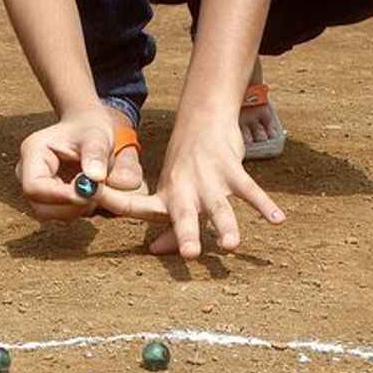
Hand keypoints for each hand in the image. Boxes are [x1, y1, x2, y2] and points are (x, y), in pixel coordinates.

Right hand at [16, 106, 115, 221]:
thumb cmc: (89, 129)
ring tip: (99, 186)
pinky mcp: (50, 201)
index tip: (90, 195)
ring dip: (80, 208)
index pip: (34, 187)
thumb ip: (96, 154)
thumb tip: (96, 177)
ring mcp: (38, 191)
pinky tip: (94, 191)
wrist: (88, 131)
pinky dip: (83, 209)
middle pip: (41, 208)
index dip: (61, 196)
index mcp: (32, 153)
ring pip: (54, 215)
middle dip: (73, 206)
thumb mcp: (96, 135)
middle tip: (100, 192)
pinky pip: (65, 215)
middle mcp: (28, 175)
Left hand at [99, 112, 283, 256]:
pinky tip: (278, 221)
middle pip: (183, 215)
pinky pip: (250, 189)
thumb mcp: (172, 192)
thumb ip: (168, 225)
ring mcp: (208, 178)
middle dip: (186, 234)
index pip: (137, 206)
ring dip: (227, 225)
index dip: (115, 204)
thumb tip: (157, 251)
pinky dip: (265, 205)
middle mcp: (184, 189)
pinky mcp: (231, 168)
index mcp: (165, 196)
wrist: (204, 118)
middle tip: (191, 255)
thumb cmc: (186, 164)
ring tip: (233, 246)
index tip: (94, 199)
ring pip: (219, 205)